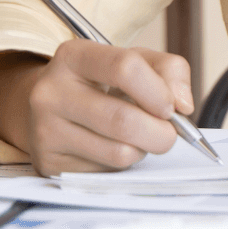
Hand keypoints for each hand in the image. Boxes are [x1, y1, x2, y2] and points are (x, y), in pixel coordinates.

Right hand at [0, 40, 193, 176]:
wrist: (50, 108)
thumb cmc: (101, 82)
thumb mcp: (134, 60)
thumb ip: (169, 70)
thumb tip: (182, 105)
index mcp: (74, 56)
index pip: (125, 67)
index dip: (158, 91)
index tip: (171, 107)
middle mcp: (51, 92)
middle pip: (123, 120)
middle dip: (161, 133)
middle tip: (169, 133)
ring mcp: (45, 130)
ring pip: (118, 153)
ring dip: (142, 150)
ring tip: (138, 137)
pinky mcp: (49, 163)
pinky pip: (105, 172)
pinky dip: (122, 164)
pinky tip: (113, 147)